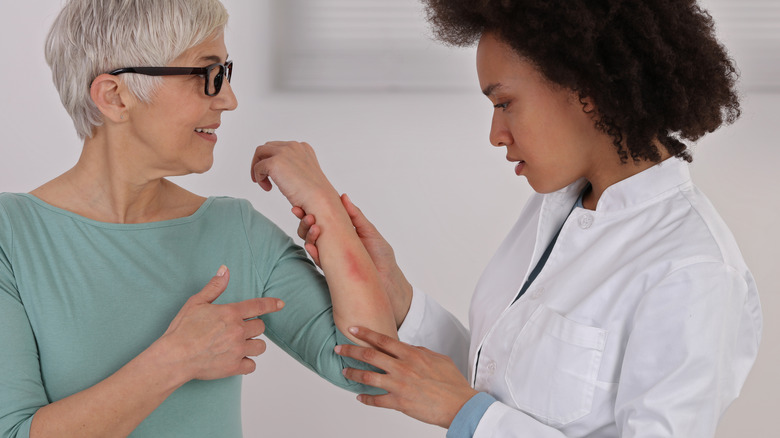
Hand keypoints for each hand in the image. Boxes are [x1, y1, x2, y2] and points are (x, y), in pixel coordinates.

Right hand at [160, 266, 284, 380]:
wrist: (174, 357)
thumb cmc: (182, 329)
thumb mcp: (196, 302)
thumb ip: (214, 287)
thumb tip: (225, 270)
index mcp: (231, 313)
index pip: (258, 306)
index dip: (272, 304)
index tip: (281, 304)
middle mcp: (238, 330)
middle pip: (260, 327)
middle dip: (253, 327)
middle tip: (239, 330)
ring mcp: (237, 349)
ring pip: (260, 346)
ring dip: (253, 345)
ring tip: (240, 344)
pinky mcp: (234, 367)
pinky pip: (252, 365)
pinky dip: (246, 363)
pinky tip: (237, 359)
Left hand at [250, 141, 337, 210]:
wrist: (320, 200)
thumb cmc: (315, 194)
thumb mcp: (305, 174)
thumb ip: (294, 166)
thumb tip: (281, 171)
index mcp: (303, 148)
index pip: (281, 146)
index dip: (274, 159)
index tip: (274, 174)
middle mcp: (294, 146)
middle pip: (268, 147)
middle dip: (262, 161)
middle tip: (262, 177)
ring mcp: (284, 153)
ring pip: (260, 152)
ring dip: (257, 167)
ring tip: (262, 182)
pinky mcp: (275, 163)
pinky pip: (258, 167)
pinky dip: (259, 178)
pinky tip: (268, 188)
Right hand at [292, 194, 412, 326]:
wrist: (388, 283)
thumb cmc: (382, 258)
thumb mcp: (370, 232)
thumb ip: (356, 216)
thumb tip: (343, 196)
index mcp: (342, 233)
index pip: (323, 220)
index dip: (312, 212)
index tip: (303, 204)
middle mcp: (334, 245)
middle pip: (313, 231)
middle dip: (305, 221)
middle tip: (304, 213)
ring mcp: (332, 258)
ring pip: (313, 244)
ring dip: (308, 234)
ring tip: (313, 225)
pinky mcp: (332, 271)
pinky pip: (319, 260)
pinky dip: (314, 252)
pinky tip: (311, 245)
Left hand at [335, 326, 477, 427]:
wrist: (459, 404)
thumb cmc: (452, 382)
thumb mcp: (438, 359)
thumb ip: (420, 352)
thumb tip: (408, 348)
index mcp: (411, 354)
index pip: (382, 340)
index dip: (365, 333)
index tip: (352, 329)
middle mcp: (402, 367)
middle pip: (369, 355)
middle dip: (350, 350)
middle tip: (338, 348)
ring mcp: (399, 385)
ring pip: (368, 377)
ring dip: (353, 373)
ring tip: (344, 371)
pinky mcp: (399, 402)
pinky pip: (376, 400)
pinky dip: (366, 399)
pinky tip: (360, 397)